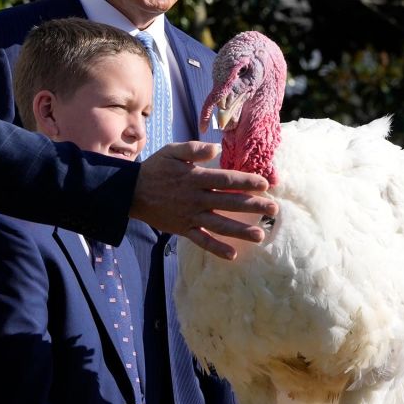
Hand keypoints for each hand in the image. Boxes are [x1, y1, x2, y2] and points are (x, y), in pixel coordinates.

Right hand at [129, 142, 276, 259]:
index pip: (226, 180)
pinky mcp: (182, 229)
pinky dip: (216, 248)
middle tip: (274, 210)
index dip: (246, 182)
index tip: (265, 184)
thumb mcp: (172, 151)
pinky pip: (201, 241)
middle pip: (228, 202)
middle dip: (252, 205)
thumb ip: (194, 149)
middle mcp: (195, 198)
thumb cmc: (155, 169)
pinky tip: (232, 255)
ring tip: (260, 235)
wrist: (130, 192)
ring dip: (240, 231)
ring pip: (219, 224)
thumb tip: (216, 148)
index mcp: (195, 177)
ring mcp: (189, 216)